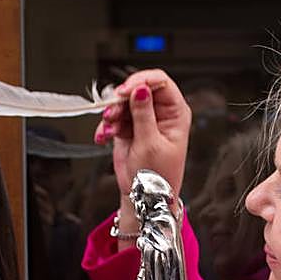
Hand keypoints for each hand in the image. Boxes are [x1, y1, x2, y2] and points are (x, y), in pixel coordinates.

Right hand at [94, 69, 190, 204]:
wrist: (145, 198)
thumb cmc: (158, 176)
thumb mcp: (150, 143)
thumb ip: (143, 114)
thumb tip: (140, 89)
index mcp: (175, 113)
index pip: (161, 82)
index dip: (141, 81)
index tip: (124, 91)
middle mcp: (160, 112)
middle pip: (139, 88)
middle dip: (122, 100)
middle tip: (111, 113)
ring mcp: (144, 119)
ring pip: (124, 102)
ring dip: (112, 114)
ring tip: (109, 129)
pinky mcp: (129, 128)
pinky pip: (114, 117)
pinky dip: (107, 126)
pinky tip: (105, 136)